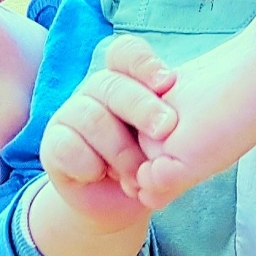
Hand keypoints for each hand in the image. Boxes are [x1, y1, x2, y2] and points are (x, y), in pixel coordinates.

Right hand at [39, 35, 178, 232]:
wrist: (119, 202)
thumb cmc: (151, 162)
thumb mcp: (172, 141)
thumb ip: (180, 124)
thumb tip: (202, 122)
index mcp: (125, 80)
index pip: (126, 53)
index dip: (143, 63)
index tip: (169, 83)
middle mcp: (96, 91)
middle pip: (112, 84)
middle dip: (142, 107)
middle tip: (166, 128)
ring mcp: (71, 115)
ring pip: (92, 116)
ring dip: (120, 149)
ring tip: (138, 173)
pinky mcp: (54, 145)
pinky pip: (67, 146)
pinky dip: (89, 163)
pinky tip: (102, 175)